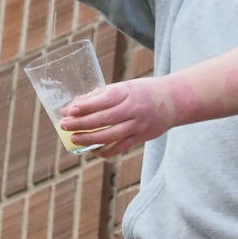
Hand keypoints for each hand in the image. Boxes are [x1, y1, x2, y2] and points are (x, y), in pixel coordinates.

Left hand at [58, 78, 180, 157]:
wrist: (173, 101)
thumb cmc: (143, 91)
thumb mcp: (124, 87)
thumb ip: (101, 96)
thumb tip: (75, 105)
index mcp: (127, 92)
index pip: (103, 100)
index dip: (85, 106)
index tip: (68, 110)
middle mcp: (133, 109)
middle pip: (104, 119)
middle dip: (81, 123)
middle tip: (64, 125)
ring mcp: (138, 124)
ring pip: (111, 135)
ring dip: (90, 138)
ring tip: (74, 139)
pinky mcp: (142, 137)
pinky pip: (122, 147)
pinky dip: (107, 150)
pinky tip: (94, 151)